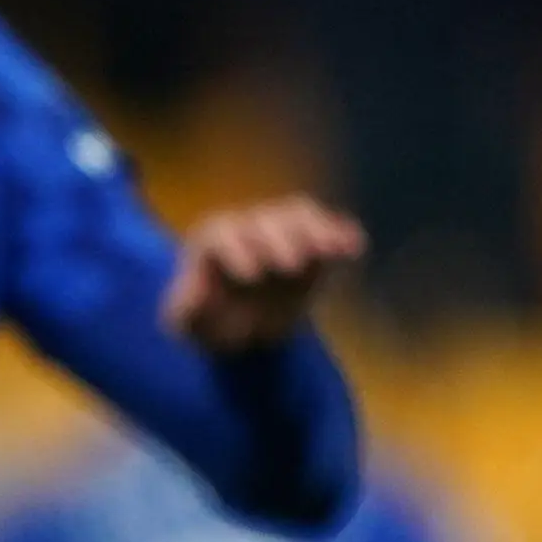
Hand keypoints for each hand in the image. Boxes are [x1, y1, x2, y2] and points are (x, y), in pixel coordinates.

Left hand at [159, 195, 368, 351]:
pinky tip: (354, 247)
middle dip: (278, 239)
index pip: (219, 234)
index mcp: (211, 241)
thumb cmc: (211, 321)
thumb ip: (187, 312)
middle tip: (289, 266)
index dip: (234, 250)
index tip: (249, 277)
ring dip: (316, 231)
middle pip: (263, 220)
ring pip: (298, 214)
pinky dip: (343, 233)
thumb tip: (196, 298)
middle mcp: (248, 227)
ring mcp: (283, 229)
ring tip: (332, 251)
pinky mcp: (314, 239)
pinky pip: (330, 226)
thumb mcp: (188, 325)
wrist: (247, 326)